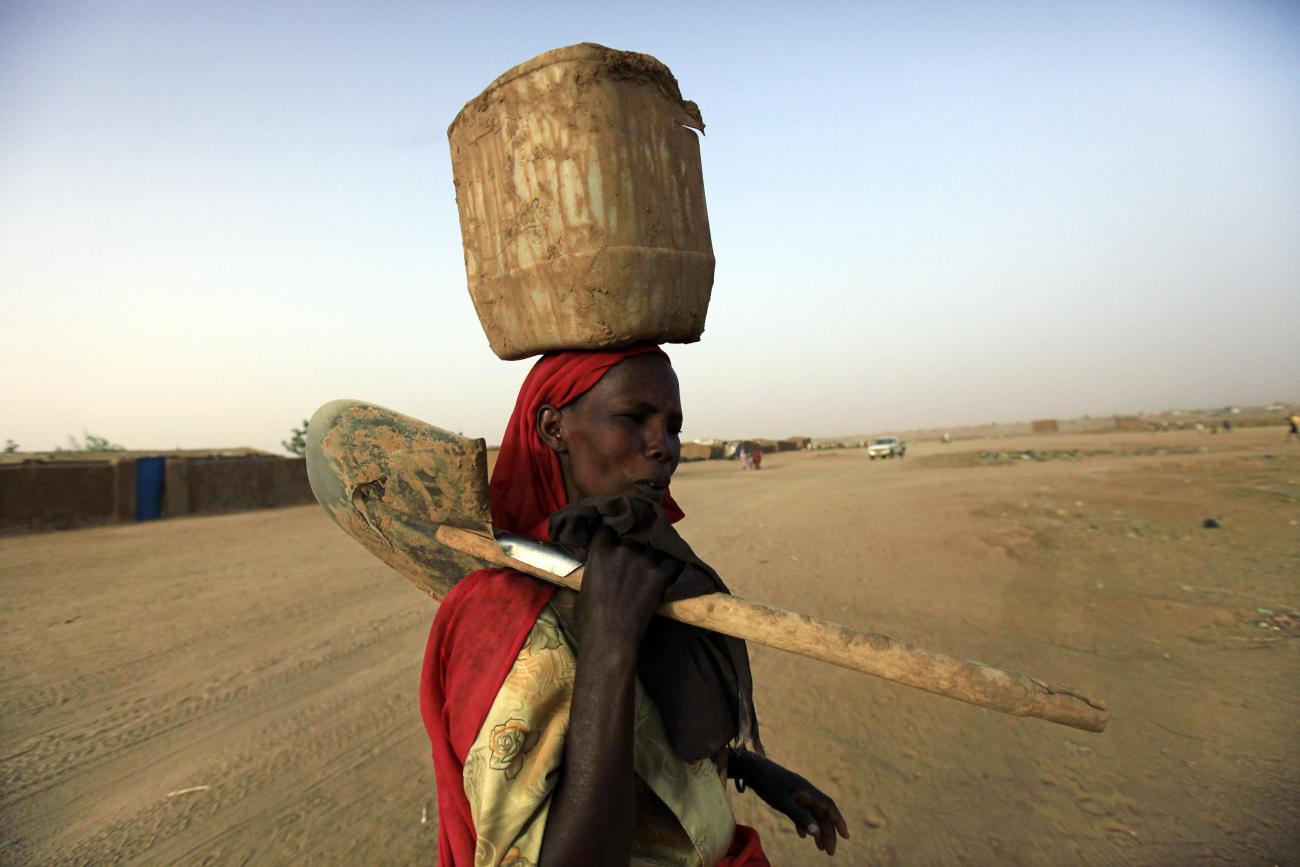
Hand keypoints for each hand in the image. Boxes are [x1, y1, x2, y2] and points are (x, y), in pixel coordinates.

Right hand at [576, 525, 671, 646]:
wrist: (611, 636)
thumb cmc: (589, 618)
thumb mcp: (582, 590)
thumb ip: (593, 572)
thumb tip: (597, 573)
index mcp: (600, 552)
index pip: (607, 529)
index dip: (610, 532)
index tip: (613, 537)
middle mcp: (622, 550)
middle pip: (630, 536)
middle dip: (630, 543)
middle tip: (631, 556)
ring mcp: (642, 561)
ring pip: (647, 552)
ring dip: (645, 559)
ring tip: (644, 572)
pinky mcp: (658, 574)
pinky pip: (662, 567)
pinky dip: (659, 573)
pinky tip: (656, 581)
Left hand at [730, 751, 848, 854]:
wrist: (751, 768)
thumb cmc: (767, 782)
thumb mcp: (782, 801)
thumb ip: (799, 816)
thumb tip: (817, 832)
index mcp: (808, 791)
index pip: (829, 807)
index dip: (839, 821)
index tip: (846, 836)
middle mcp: (805, 792)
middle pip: (822, 814)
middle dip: (828, 832)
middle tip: (829, 851)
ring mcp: (797, 794)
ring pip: (812, 814)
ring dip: (817, 830)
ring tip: (821, 848)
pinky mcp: (788, 796)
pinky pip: (801, 812)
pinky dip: (804, 823)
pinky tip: (803, 835)